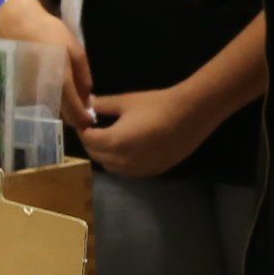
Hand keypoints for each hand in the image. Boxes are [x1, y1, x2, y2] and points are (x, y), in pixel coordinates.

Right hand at [0, 0, 97, 134]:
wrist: (16, 23)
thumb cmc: (49, 33)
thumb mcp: (76, 50)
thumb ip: (84, 77)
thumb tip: (87, 101)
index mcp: (59, 83)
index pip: (74, 113)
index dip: (83, 120)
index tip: (89, 121)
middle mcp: (42, 93)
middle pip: (61, 113)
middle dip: (70, 111)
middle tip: (76, 100)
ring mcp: (26, 94)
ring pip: (47, 107)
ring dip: (55, 102)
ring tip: (56, 83)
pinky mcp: (15, 91)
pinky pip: (34, 100)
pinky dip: (42, 95)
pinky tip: (42, 79)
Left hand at [80, 81, 217, 178]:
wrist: (190, 115)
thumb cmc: (156, 105)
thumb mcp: (125, 101)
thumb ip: (102, 104)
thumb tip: (87, 103)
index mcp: (112, 142)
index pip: (87, 140)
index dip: (83, 130)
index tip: (84, 121)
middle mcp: (121, 162)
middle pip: (96, 155)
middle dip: (92, 143)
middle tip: (94, 129)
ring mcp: (137, 170)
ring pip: (111, 166)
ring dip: (105, 154)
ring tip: (110, 139)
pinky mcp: (151, 173)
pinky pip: (127, 171)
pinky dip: (121, 162)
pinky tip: (129, 148)